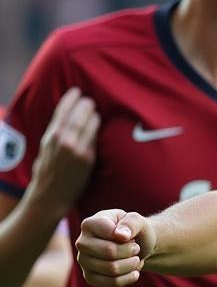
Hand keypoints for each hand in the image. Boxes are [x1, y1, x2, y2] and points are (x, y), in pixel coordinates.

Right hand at [24, 87, 99, 214]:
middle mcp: (63, 140)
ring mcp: (76, 148)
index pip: (62, 110)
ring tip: (95, 111)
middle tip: (90, 100)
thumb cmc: (48, 171)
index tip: (77, 91)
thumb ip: (56, 134)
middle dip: (86, 105)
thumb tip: (68, 120)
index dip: (71, 99)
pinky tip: (100, 125)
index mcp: (50, 136)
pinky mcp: (87, 158)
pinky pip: (95, 138)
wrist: (50, 195)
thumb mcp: (45, 149)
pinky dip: (97, 129)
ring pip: (89, 124)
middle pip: (78, 115)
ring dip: (93, 115)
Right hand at [76, 209, 151, 286]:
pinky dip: (129, 278)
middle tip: (136, 249)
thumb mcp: (138, 220)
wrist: (136, 246)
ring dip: (132, 265)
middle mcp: (82, 243)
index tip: (132, 238)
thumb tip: (120, 235)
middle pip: (110, 253)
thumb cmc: (135, 230)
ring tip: (135, 259)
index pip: (110, 235)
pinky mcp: (90, 277)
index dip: (128, 239)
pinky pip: (112, 282)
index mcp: (90, 224)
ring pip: (112, 269)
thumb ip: (131, 223)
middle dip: (131, 252)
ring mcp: (83, 261)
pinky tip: (134, 271)